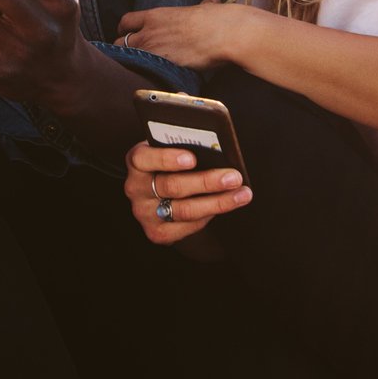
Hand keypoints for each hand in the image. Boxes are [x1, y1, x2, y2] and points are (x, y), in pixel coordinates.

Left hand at [116, 0, 249, 73]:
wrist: (225, 34)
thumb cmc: (217, 19)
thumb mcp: (204, 8)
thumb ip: (202, 7)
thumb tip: (211, 2)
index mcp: (156, 16)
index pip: (126, 21)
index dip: (124, 29)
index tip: (127, 34)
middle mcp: (149, 32)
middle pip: (121, 43)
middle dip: (123, 49)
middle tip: (131, 56)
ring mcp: (154, 51)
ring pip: (128, 60)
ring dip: (132, 64)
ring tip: (138, 70)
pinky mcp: (163, 67)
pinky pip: (144, 73)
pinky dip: (146, 76)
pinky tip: (151, 80)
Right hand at [124, 140, 250, 245]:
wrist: (163, 194)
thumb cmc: (172, 163)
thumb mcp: (171, 149)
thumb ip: (185, 145)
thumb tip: (218, 146)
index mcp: (137, 161)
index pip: (144, 158)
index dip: (167, 158)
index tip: (193, 158)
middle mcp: (135, 188)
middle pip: (172, 186)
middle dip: (207, 181)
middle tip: (234, 177)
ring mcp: (144, 213)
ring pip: (184, 210)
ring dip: (217, 202)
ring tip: (241, 194)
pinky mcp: (157, 233)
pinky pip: (188, 226)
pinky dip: (209, 215)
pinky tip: (227, 205)